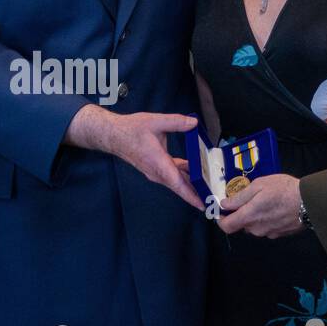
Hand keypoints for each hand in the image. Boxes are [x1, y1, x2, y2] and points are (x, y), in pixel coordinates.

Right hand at [66, 105, 201, 208]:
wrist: (113, 135)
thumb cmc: (131, 129)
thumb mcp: (155, 121)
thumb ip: (176, 122)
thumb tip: (194, 123)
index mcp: (158, 162)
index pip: (177, 183)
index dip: (191, 195)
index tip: (202, 204)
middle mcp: (156, 171)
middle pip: (179, 186)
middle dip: (196, 192)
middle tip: (213, 196)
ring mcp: (154, 172)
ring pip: (175, 181)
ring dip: (191, 183)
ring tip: (208, 183)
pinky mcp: (154, 169)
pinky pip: (171, 176)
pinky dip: (183, 174)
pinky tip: (193, 168)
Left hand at [217, 173, 302, 236]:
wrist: (310, 202)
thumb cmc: (283, 190)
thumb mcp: (259, 185)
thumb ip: (240, 197)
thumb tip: (224, 204)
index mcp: (249, 216)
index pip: (226, 226)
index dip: (221, 219)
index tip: (223, 211)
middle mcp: (257, 229)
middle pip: (242, 225)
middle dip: (242, 214)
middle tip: (251, 199)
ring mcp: (269, 233)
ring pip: (255, 227)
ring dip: (256, 217)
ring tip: (267, 202)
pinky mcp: (280, 234)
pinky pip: (267, 228)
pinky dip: (268, 220)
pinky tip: (277, 209)